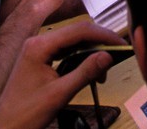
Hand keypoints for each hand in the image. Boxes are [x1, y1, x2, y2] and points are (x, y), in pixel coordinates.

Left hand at [0, 20, 124, 128]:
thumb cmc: (26, 113)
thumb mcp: (60, 93)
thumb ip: (85, 72)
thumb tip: (107, 56)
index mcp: (39, 45)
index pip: (78, 31)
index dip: (103, 35)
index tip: (120, 44)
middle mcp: (37, 42)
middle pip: (76, 34)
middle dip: (98, 44)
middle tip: (116, 57)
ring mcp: (37, 50)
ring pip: (72, 43)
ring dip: (90, 54)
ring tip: (103, 72)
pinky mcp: (39, 59)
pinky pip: (65, 53)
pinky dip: (80, 60)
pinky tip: (89, 72)